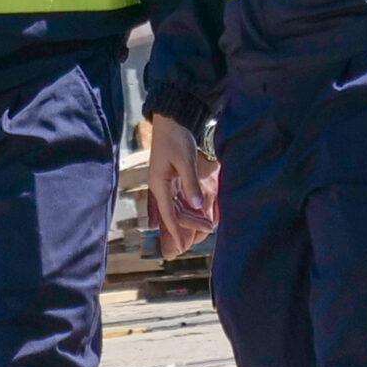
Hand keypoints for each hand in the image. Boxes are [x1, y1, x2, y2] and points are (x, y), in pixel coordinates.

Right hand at [143, 113, 218, 250]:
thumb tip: (197, 205)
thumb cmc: (176, 138)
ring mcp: (162, 181)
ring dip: (188, 216)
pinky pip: (176, 198)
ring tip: (206, 223)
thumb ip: (191, 184)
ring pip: (174, 206)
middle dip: (188, 223)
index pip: (168, 213)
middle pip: (171, 212)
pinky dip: (185, 207)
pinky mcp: (168, 177)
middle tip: (208, 228)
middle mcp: (158, 185)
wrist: (171, 120)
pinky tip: (194, 213)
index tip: (180, 246)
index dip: (174, 230)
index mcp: (159, 183)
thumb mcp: (185, 161)